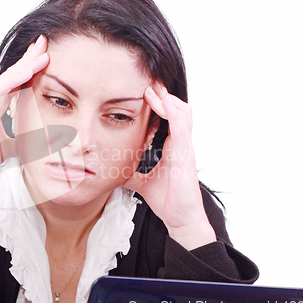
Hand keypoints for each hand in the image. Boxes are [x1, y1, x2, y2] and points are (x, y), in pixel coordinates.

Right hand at [0, 35, 49, 180]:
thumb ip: (21, 139)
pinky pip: (1, 89)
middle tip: (45, 41)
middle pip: (13, 73)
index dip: (30, 67)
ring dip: (26, 64)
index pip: (17, 81)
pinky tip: (29, 68)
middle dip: (29, 57)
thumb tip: (39, 142)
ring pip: (8, 77)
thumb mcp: (9, 145)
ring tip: (42, 51)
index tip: (45, 55)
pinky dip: (16, 78)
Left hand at [123, 83, 216, 249]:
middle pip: (178, 110)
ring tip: (152, 89)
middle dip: (164, 95)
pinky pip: (182, 126)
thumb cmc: (168, 201)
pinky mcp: (186, 154)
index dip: (159, 104)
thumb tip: (117, 173)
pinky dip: (173, 111)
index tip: (145, 93)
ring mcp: (185, 148)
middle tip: (148, 83)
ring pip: (183, 112)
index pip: (169, 119)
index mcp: (173, 148)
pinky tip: (162, 102)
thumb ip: (133, 175)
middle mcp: (180, 144)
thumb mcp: (144, 183)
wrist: (180, 219)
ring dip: (167, 99)